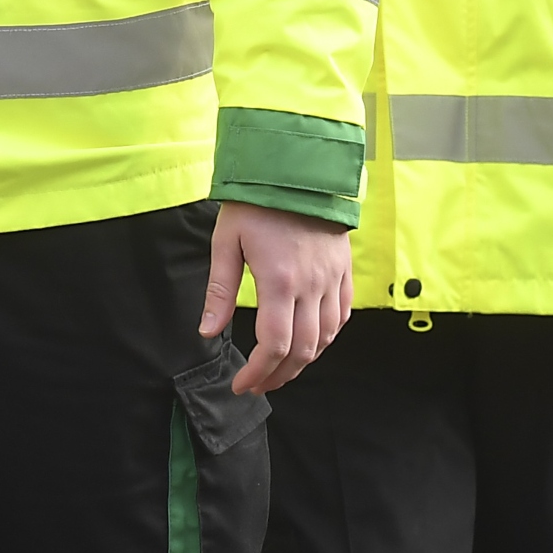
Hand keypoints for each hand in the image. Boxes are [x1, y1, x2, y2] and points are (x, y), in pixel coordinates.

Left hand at [204, 202, 352, 394]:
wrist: (296, 168)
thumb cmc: (256, 202)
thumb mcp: (227, 241)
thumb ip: (220, 290)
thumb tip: (207, 331)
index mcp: (279, 281)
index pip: (274, 346)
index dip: (258, 373)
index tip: (242, 384)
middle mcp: (311, 286)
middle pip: (303, 351)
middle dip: (279, 376)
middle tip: (259, 385)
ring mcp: (332, 279)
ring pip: (326, 338)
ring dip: (304, 362)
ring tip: (281, 370)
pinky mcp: (344, 270)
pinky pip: (342, 316)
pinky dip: (327, 337)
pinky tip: (311, 343)